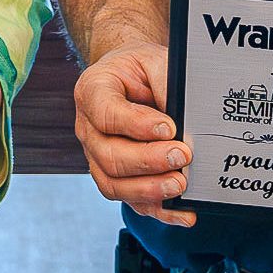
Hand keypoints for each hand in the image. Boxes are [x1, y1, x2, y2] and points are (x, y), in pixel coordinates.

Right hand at [73, 40, 192, 225]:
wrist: (130, 77)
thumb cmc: (140, 68)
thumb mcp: (154, 60)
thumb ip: (166, 83)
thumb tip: (184, 120)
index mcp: (92, 91)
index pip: (105, 113)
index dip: (136, 125)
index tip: (168, 128)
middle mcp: (88, 127)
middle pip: (108, 155)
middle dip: (148, 161)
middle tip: (181, 156)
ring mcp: (97, 155)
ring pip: (113, 184)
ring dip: (149, 189)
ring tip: (180, 184)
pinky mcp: (114, 176)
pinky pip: (130, 201)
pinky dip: (157, 210)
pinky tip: (182, 212)